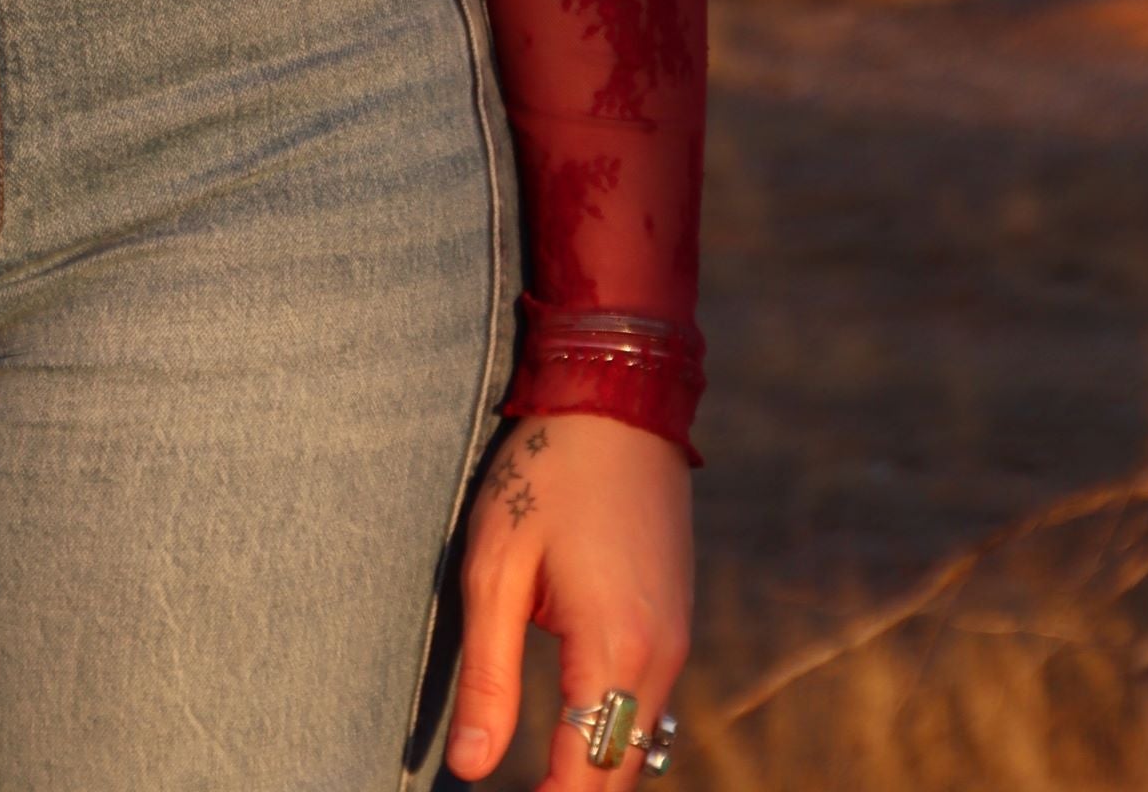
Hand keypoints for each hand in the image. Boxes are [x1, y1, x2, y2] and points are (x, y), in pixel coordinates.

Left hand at [447, 413, 690, 785]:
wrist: (617, 396)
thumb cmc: (543, 474)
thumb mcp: (495, 569)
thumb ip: (488, 675)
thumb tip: (470, 768)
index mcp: (615, 650)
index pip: (586, 779)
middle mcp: (661, 659)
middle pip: (619, 773)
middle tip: (517, 790)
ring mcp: (677, 640)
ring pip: (639, 743)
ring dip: (594, 769)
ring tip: (538, 777)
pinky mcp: (675, 620)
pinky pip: (649, 704)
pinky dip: (613, 731)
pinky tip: (571, 728)